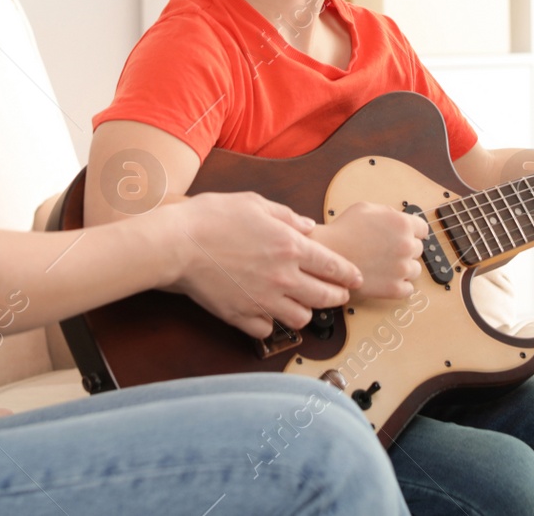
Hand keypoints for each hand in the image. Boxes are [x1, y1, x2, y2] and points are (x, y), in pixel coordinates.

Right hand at [164, 192, 362, 339]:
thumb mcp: (255, 203)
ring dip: (304, 311)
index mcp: (291, 247)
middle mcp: (282, 278)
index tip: (355, 278)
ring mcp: (261, 300)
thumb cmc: (213, 217)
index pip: (334, 268)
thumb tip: (307, 225)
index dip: (349, 275)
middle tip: (337, 295)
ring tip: (301, 304)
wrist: (178, 243)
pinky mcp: (240, 315)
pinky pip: (266, 329)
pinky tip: (267, 313)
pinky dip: (270, 323)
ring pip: (300, 319)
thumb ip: (286, 216)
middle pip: (324, 298)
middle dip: (336, 297)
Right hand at [311, 202, 426, 299]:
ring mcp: (401, 269)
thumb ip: (389, 213)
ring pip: (415, 270)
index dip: (413, 232)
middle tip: (387, 251)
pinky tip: (387, 279)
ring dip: (404, 268)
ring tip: (385, 266)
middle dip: (405, 249)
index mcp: (402, 224)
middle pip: (418, 249)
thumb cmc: (343, 231)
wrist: (327, 255)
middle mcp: (406, 246)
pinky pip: (409, 289)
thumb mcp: (366, 208)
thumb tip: (399, 219)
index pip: (423, 230)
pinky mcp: (394, 288)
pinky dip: (400, 285)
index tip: (406, 237)